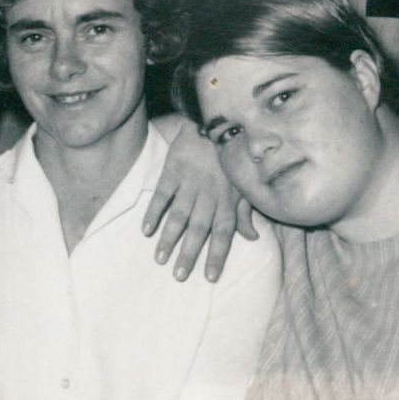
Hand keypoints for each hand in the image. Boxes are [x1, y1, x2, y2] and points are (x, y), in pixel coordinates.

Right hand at [143, 120, 256, 281]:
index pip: (224, 233)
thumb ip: (245, 212)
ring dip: (169, 238)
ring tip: (160, 259)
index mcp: (227, 200)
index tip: (209, 276)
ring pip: (179, 216)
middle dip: (189, 254)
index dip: (217, 255)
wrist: (214, 122)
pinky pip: (162, 194)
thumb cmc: (231, 157)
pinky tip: (146, 229)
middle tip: (179, 276)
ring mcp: (189, 183)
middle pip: (199, 229)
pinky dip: (154, 212)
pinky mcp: (172, 171)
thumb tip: (252, 237)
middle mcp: (209, 195)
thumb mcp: (243, 184)